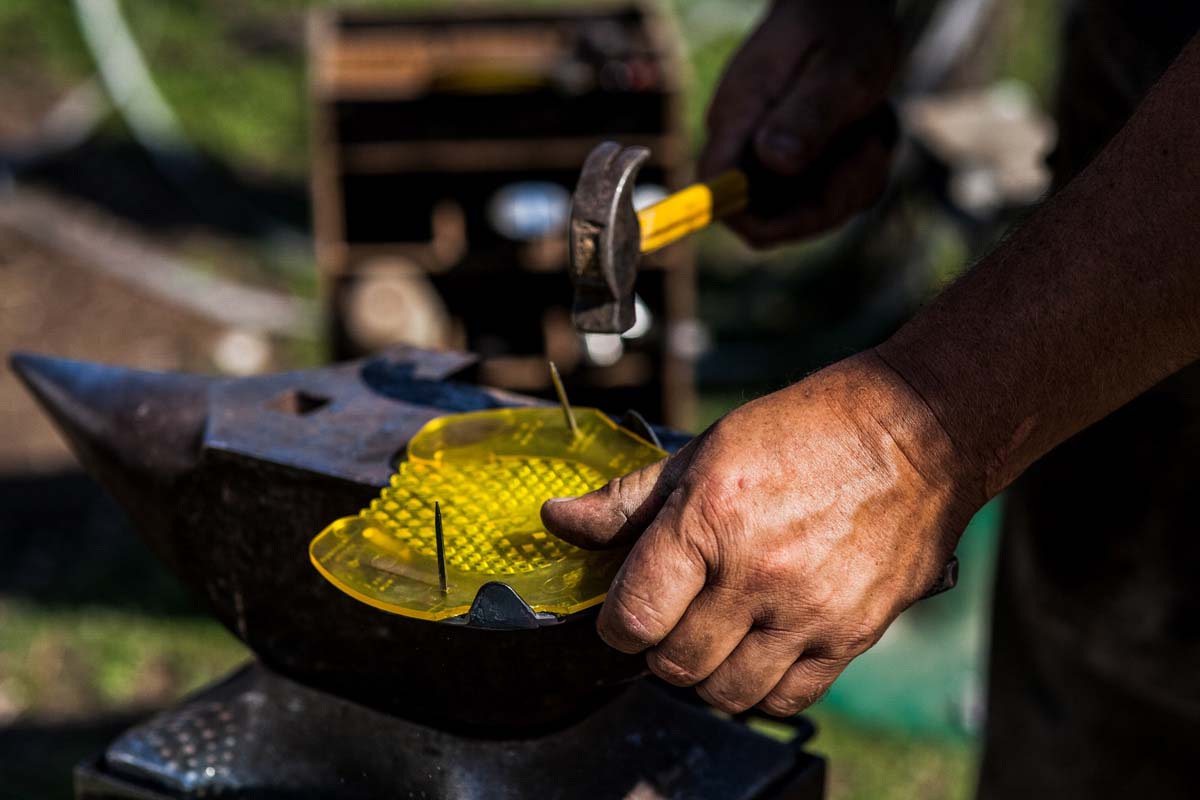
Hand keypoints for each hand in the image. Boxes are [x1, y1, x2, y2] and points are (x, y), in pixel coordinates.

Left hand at [541, 352, 981, 714]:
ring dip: (708, 673)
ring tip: (716, 635)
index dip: (616, 624)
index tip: (625, 615)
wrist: (917, 435)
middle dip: (660, 647)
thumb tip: (559, 521)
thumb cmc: (807, 431)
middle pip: (675, 662)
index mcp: (710, 519)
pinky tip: (760, 648)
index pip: (633, 616)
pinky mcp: (852, 635)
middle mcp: (756, 573)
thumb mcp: (705, 450)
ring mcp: (808, 611)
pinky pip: (787, 698)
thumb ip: (628, 501)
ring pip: (726, 692)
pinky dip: (762, 687)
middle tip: (673, 618)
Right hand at [700, 0, 901, 246]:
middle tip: (868, 148)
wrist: (847, 5)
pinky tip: (870, 131)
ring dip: (853, 183)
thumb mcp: (842, 67)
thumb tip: (775, 159)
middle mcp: (746, 146)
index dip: (750, 216)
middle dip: (829, 200)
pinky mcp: (798, 164)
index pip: (716, 192)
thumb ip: (810, 113)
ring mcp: (770, 158)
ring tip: (872, 127)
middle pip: (770, 216)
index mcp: (739, 118)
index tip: (813, 205)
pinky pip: (829, 198)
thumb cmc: (842, 26)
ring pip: (808, 211)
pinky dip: (861, 175)